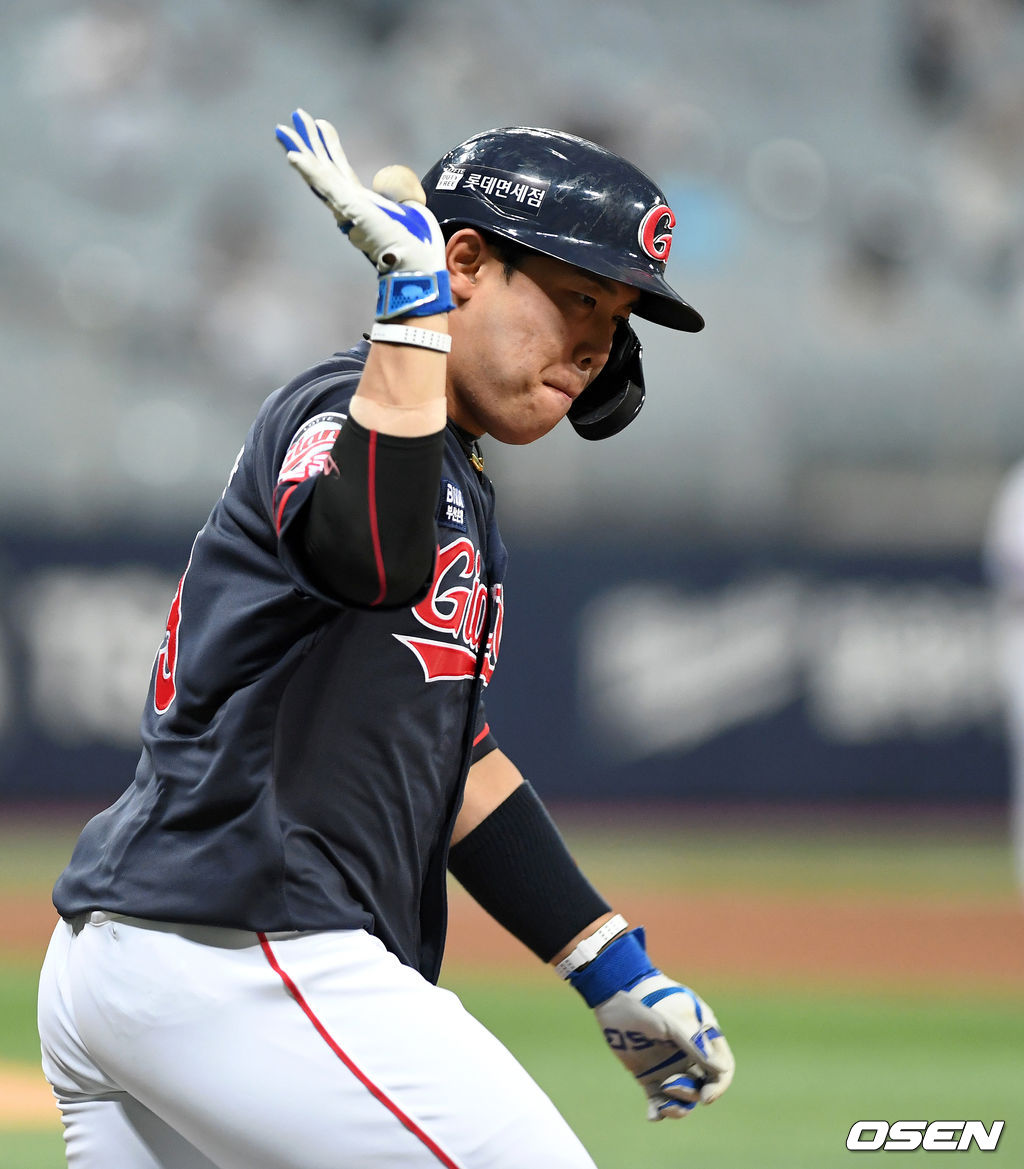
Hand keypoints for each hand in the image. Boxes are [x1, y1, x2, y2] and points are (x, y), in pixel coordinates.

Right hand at [275, 111, 453, 320]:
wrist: (414, 264)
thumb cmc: (415, 245)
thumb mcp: (411, 209)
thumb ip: (402, 195)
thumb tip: (401, 189)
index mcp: (361, 202)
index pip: (340, 168)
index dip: (330, 145)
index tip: (322, 123)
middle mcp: (349, 203)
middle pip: (324, 166)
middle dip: (309, 141)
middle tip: (294, 116)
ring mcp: (346, 207)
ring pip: (319, 173)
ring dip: (301, 150)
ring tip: (283, 130)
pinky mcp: (349, 209)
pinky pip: (326, 186)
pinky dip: (309, 171)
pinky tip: (294, 156)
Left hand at [569, 928, 734, 1120]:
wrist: (616, 994)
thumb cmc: (649, 1001)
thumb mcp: (673, 1021)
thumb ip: (695, 1044)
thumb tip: (722, 1070)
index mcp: (702, 1038)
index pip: (722, 1068)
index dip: (718, 1085)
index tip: (706, 1096)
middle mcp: (689, 1055)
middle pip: (702, 1087)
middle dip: (690, 1094)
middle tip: (669, 1085)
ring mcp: (669, 1065)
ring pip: (682, 1098)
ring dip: (676, 1107)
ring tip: (661, 1105)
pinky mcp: (649, 1074)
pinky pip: (658, 1099)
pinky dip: (657, 1111)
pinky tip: (651, 1115)